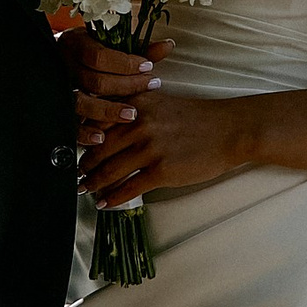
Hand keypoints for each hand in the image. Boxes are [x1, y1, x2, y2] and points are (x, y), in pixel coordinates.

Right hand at [65, 25, 155, 144]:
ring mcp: (59, 89)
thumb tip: (167, 46)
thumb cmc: (87, 52)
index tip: (148, 67)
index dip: (125, 64)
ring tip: (132, 115)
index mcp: (76, 45)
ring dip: (108, 111)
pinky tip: (101, 137)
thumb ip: (136, 47)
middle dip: (126, 86)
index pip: (99, 56)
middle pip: (94, 81)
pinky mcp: (57, 110)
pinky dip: (84, 133)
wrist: (51, 59)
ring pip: (80, 103)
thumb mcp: (107, 43)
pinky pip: (68, 124)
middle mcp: (64, 66)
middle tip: (150, 86)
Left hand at [79, 85, 247, 207]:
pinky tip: (105, 203)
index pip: (97, 121)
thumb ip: (134, 110)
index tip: (75, 149)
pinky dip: (113, 198)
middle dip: (84, 165)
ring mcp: (150, 148)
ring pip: (110, 170)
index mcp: (137, 104)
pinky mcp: (161, 170)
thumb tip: (108, 129)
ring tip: (86, 190)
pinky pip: (128, 187)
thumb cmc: (198, 118)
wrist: (230, 130)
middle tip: (76, 174)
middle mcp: (139, 123)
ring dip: (94, 183)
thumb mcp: (161, 103)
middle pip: (98, 148)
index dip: (83, 138)